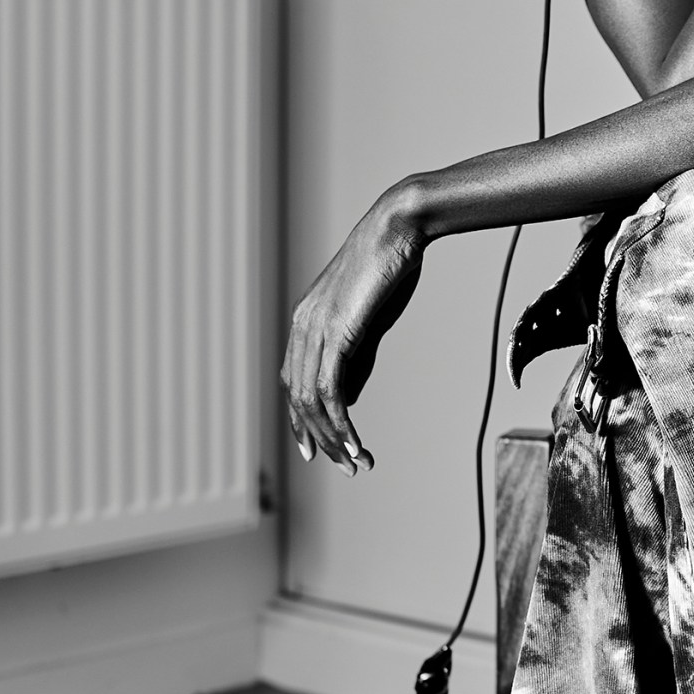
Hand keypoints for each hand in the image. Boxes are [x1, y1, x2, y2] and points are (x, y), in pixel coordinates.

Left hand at [279, 194, 423, 473]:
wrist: (398, 228)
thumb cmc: (390, 267)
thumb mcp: (370, 321)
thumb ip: (356, 358)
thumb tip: (346, 398)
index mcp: (306, 321)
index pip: (295, 383)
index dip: (303, 421)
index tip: (320, 450)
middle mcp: (302, 326)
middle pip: (300, 399)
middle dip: (321, 438)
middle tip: (346, 465)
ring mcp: (316, 329)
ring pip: (312, 401)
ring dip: (334, 438)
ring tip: (357, 461)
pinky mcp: (337, 332)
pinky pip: (332, 391)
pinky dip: (342, 423)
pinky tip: (357, 442)